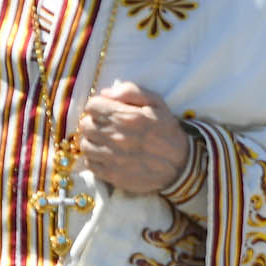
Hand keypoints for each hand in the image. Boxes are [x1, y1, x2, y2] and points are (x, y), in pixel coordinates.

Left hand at [73, 80, 191, 194]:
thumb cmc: (167, 131)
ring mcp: (111, 157)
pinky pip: (89, 163)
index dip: (99, 106)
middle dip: (94, 122)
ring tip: (106, 141)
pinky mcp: (110, 174)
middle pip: (85, 125)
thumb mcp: (157, 102)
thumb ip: (131, 91)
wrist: (181, 164)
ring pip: (85, 144)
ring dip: (93, 140)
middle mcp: (114, 136)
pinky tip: (107, 155)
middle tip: (107, 126)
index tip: (107, 110)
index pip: (92, 105)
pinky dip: (95, 158)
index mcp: (125, 116)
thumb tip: (105, 93)